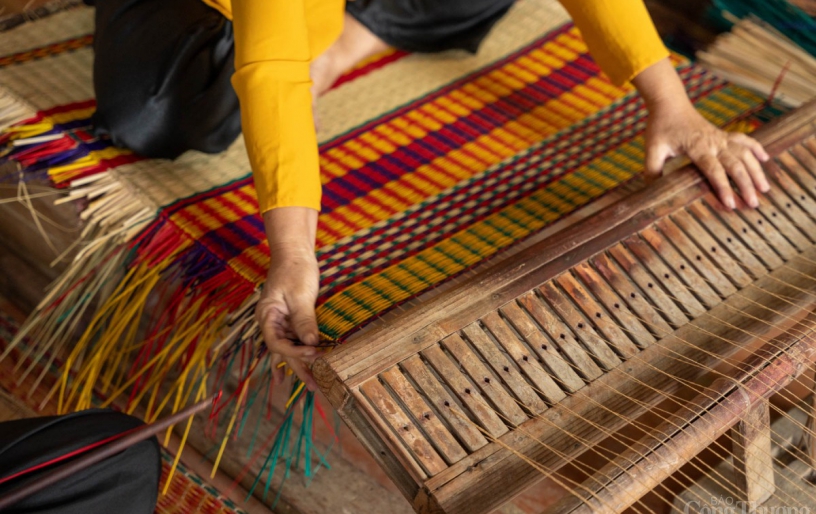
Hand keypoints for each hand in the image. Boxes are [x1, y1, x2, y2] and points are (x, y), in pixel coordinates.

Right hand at [256, 207, 319, 390]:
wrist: (295, 252)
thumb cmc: (295, 269)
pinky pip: (294, 340)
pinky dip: (300, 353)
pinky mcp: (292, 318)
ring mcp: (281, 321)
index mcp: (267, 316)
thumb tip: (311, 344)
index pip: (278, 344)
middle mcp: (271, 322)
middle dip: (298, 368)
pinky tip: (304, 366)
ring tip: (311, 385)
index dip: (295, 352)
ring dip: (299, 365)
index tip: (314, 354)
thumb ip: (304, 320)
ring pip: (288, 349)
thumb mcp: (300, 295)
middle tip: (313, 386)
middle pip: (282, 351)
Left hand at [644, 102, 769, 208]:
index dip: (723, 187)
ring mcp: (721, 137)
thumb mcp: (652, 150)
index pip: (714, 170)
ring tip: (765, 188)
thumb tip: (652, 192)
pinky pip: (744, 140)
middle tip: (753, 204)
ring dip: (756, 170)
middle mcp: (714, 142)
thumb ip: (653, 171)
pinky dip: (756, 147)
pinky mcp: (723, 134)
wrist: (670, 104)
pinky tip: (765, 158)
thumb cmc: (660, 127)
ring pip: (745, 153)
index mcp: (697, 147)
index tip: (731, 204)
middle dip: (746, 184)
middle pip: (735, 164)